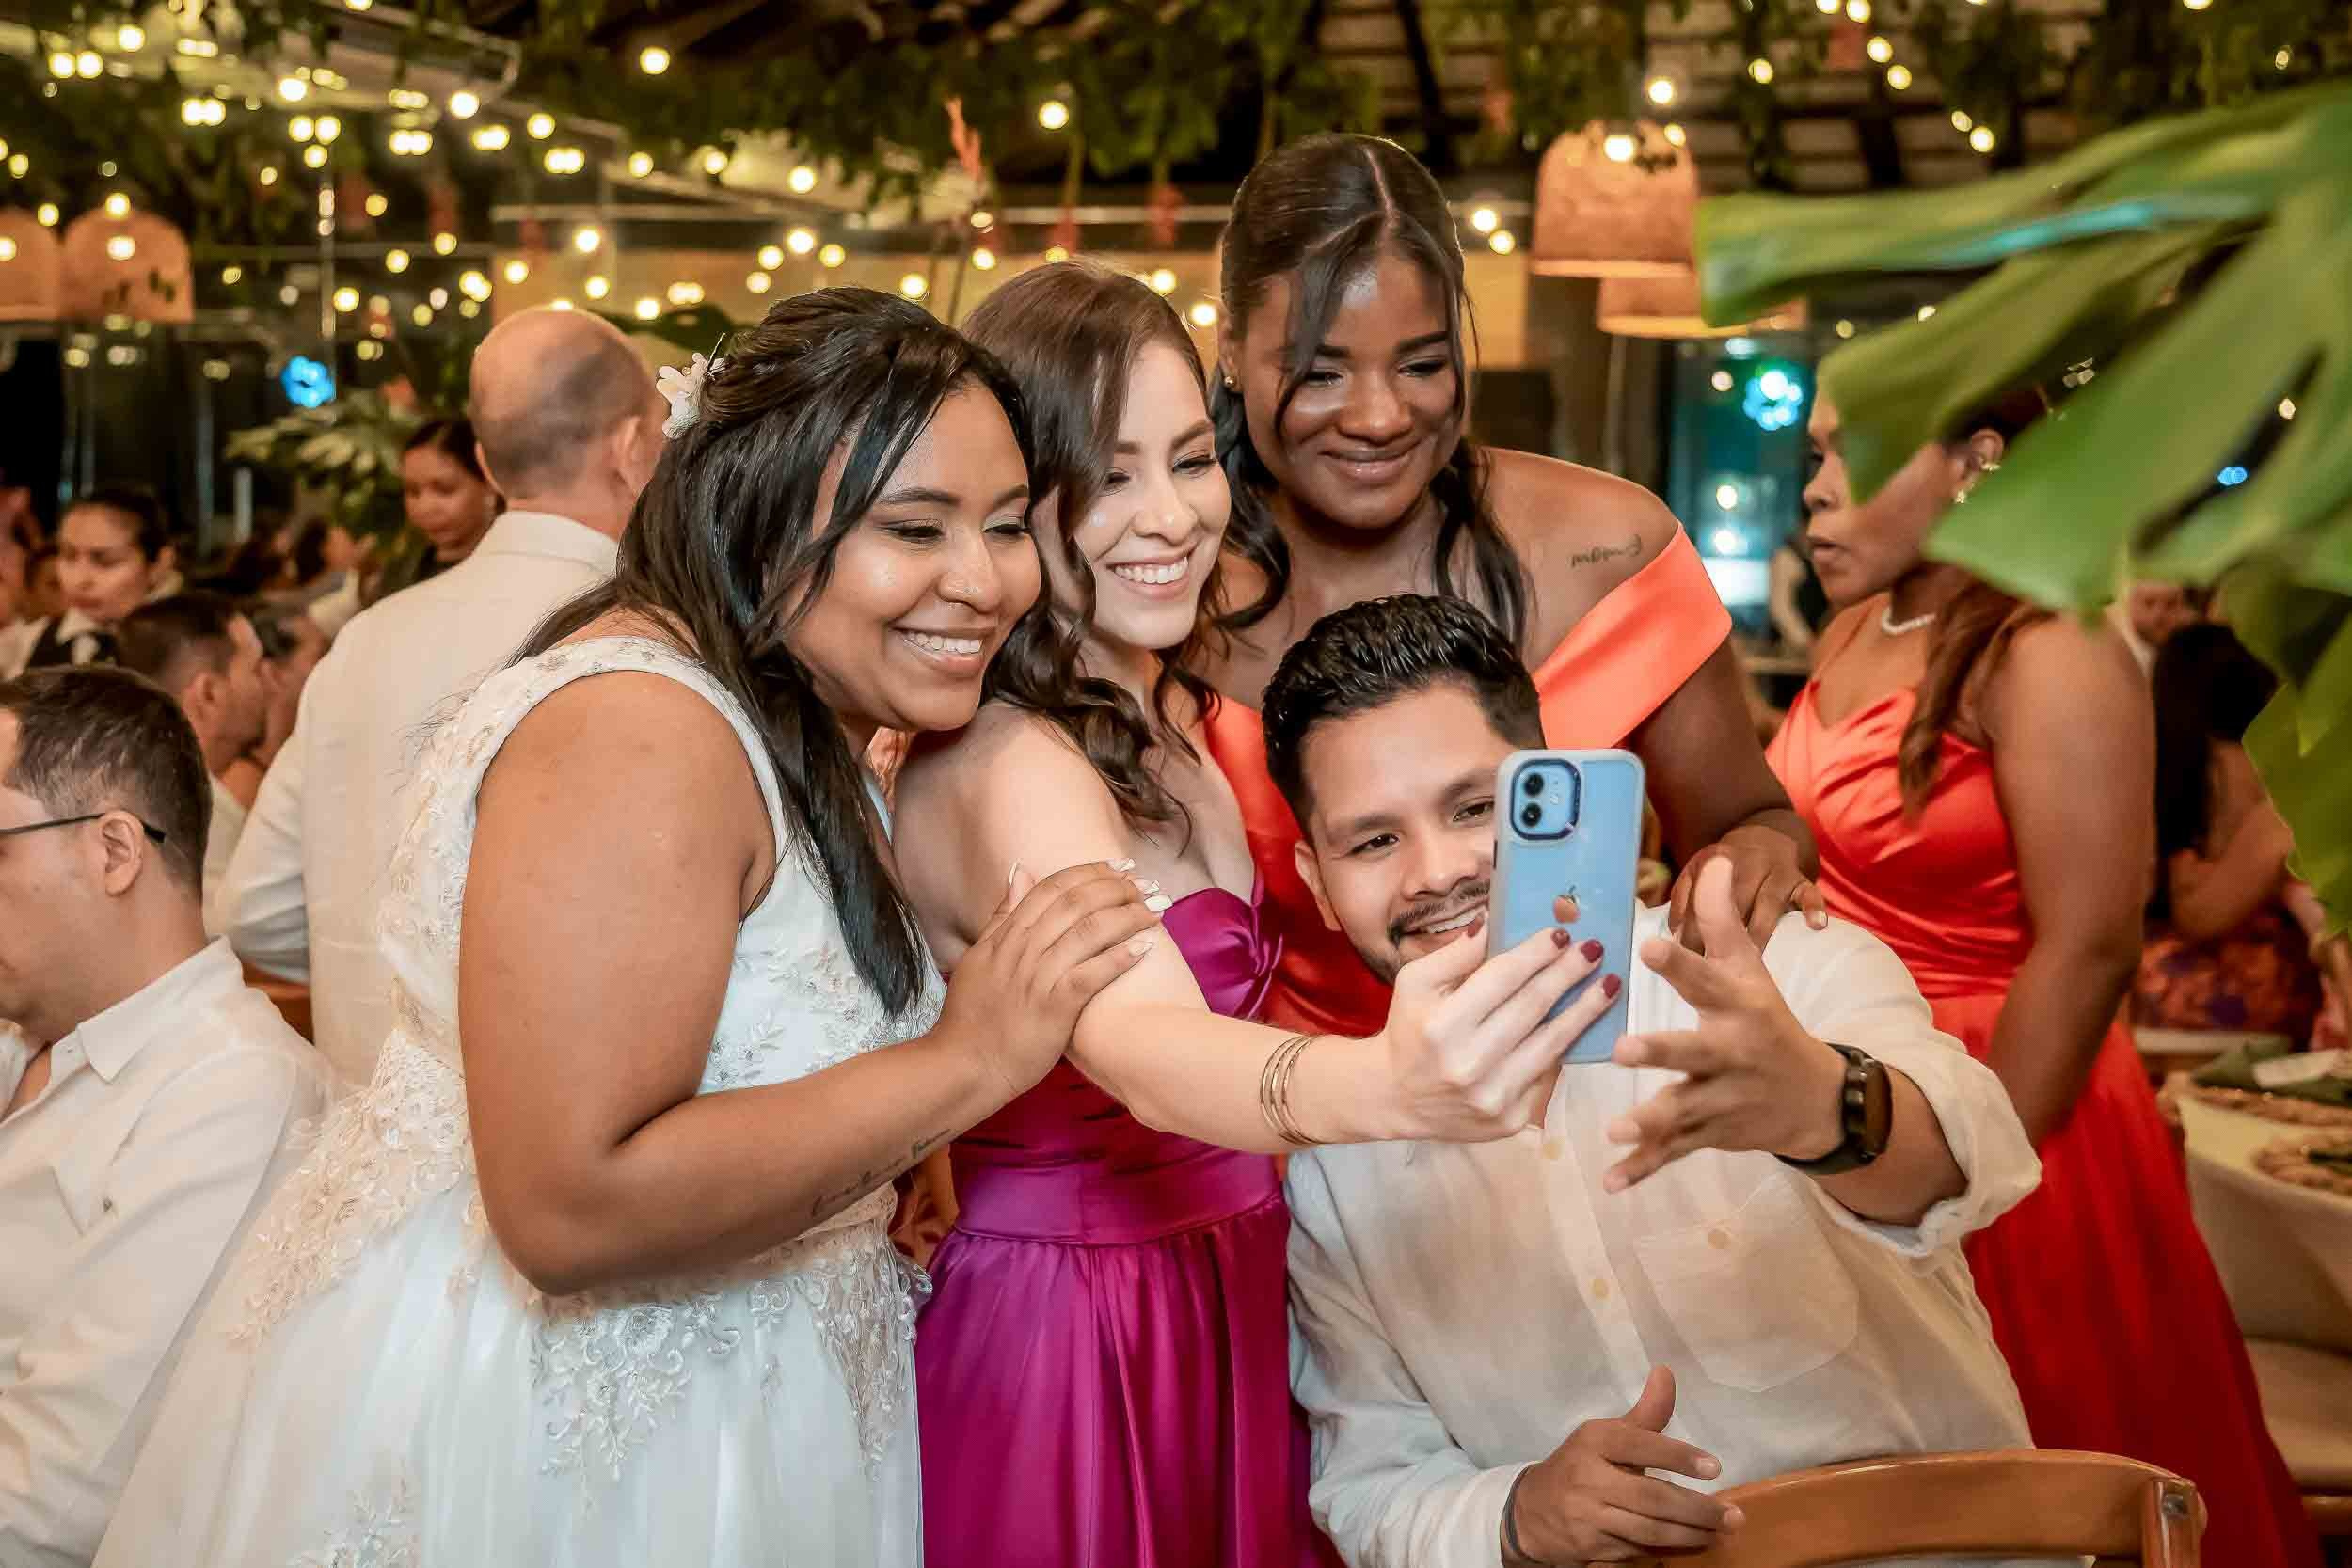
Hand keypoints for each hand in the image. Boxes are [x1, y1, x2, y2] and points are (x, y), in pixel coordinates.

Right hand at [937, 861, 1158, 1101]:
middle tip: (1145, 884)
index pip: (1052, 887)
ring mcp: (1038, 978)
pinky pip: (1092, 973)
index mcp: (1006, 936)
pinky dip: (1120, 957)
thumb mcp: (979, 957)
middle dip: (1116, 887)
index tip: (1118, 867)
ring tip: (1154, 910)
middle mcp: (1022, 950)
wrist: (964, 1066)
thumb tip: (1020, 870)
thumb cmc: (972, 1018)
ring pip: (1089, 931)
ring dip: (1127, 916)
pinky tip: (1145, 947)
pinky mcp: (1054, 1008)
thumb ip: (1001, 915)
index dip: (1090, 872)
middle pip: (1076, 902)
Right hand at [1377, 897, 1617, 1142]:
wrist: (1397, 1097)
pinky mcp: (1509, 1118)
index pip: (1503, 979)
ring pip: (1552, 1043)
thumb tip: (1494, 921)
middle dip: (1569, 974)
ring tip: (1609, 985)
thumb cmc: (1410, 1030)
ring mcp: (1492, 1095)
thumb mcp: (1415, 983)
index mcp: (1442, 1025)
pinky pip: (1547, 1074)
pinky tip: (1583, 1023)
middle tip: (1595, 949)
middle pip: (1533, 1008)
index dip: (1537, 953)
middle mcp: (1468, 1063)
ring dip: (1585, 1010)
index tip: (1563, 933)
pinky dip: (1566, 1046)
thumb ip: (1455, 953)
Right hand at [1505, 1366, 1737, 1565]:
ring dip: (1689, 1534)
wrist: (1530, 1513)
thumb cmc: (1579, 1467)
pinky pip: (1638, 1552)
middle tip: (1732, 1515)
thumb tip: (1667, 1373)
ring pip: (1648, 1531)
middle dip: (1695, 1508)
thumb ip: (1644, 1414)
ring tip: (1721, 1532)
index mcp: (1593, 1443)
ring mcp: (1589, 1519)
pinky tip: (1694, 1545)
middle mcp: (1589, 1480)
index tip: (1714, 1467)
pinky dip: (1669, 1550)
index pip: (1638, 1445)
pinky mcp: (1592, 1550)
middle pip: (1650, 1497)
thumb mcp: (1605, 1435)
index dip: (1676, 1456)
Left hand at [1603, 857, 1847, 1190]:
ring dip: (1650, 1122)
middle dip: (1662, 1051)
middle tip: (1625, 1049)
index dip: (1679, 961)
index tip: (1648, 942)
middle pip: (1695, 1051)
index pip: (1706, 978)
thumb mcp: (1750, 969)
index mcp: (1736, 1007)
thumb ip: (1721, 920)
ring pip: (1683, 1110)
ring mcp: (1722, 1098)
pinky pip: (1674, 1153)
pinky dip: (1643, 1169)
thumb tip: (1712, 858)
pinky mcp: (1711, 1134)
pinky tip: (1609, 1181)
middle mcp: (1730, 1053)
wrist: (1816, 1099)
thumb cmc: (1767, 1019)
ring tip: (1615, 1128)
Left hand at [1668, 822, 1824, 952]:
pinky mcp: (1801, 881)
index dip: (1694, 929)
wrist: (1767, 835)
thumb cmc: (1726, 864)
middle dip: (1723, 936)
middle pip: (1734, 902)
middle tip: (1714, 968)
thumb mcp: (1698, 868)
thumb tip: (1674, 930)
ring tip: (1751, 959)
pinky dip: (1814, 908)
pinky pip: (1810, 894)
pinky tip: (1816, 925)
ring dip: (1759, 932)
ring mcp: (1777, 872)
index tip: (1687, 957)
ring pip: (1768, 904)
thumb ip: (1683, 897)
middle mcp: (1747, 863)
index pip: (1701, 898)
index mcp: (1716, 860)